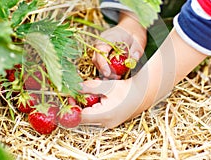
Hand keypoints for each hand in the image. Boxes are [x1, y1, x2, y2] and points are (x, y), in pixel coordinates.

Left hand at [80, 29, 207, 127]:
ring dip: (83, 107)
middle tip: (72, 95)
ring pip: (88, 118)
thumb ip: (89, 87)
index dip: (70, 109)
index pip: (80, 117)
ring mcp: (108, 124)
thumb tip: (74, 87)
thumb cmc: (126, 88)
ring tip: (81, 94)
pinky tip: (91, 98)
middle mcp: (105, 123)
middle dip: (75, 107)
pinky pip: (95, 116)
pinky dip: (90, 108)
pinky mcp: (110, 121)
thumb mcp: (107, 86)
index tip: (67, 98)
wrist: (143, 94)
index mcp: (104, 115)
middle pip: (83, 119)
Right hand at [93, 12, 146, 78]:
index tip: (108, 74)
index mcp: (110, 37)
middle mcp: (102, 41)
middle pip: (96, 58)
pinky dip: (106, 69)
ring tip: (117, 76)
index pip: (101, 50)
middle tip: (116, 77)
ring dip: (105, 71)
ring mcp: (101, 46)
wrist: (131, 26)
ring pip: (97, 61)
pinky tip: (115, 74)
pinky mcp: (102, 51)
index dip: (102, 63)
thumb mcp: (139, 41)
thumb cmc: (135, 33)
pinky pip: (101, 62)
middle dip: (104, 70)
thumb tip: (132, 61)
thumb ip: (136, 51)